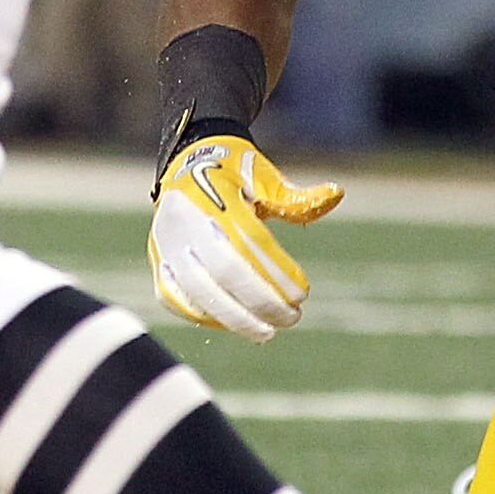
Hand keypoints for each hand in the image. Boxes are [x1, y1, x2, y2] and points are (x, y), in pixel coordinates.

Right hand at [149, 129, 344, 339]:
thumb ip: (295, 197)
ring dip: (235, 317)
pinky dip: (205, 315)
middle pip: (225, 270)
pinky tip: (235, 324)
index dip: (277, 272)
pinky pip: (175, 297)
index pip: (250, 242)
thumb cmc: (235, 172)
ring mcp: (167, 241)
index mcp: (216, 194)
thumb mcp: (265, 178)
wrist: (187, 161)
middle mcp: (186, 218)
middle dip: (261, 301)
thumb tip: (336, 194)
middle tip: (291, 319)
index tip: (302, 294)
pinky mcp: (158, 259)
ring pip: (198, 289)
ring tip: (266, 333)